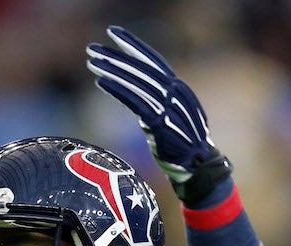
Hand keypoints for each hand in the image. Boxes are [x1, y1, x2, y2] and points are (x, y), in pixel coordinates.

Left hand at [87, 26, 230, 204]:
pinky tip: (100, 82)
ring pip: (137, 82)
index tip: (113, 33)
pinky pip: (136, 102)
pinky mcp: (161, 123)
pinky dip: (118, 90)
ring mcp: (170, 108)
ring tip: (91, 62)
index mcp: (178, 88)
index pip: (154, 61)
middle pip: (142, 68)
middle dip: (116, 56)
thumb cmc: (182, 146)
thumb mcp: (171, 117)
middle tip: (92, 48)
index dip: (134, 46)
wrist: (198, 168)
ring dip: (112, 70)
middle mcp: (176, 93)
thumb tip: (137, 91)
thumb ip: (158, 102)